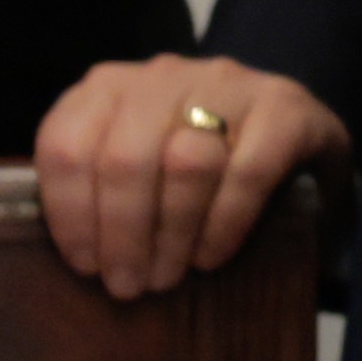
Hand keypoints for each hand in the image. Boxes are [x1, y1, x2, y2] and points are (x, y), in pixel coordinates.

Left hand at [33, 53, 348, 300]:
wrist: (295, 137)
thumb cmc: (195, 165)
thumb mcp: (134, 165)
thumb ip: (96, 188)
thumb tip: (80, 256)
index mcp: (109, 87)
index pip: (66, 144)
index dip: (70, 213)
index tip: (86, 265)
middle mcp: (164, 75)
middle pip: (124, 158)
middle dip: (122, 234)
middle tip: (128, 285)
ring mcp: (229, 84)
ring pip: (186, 163)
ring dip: (171, 234)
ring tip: (167, 276)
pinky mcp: (285, 107)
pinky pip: (247, 173)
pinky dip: (223, 225)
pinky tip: (210, 257)